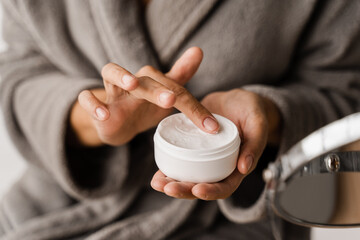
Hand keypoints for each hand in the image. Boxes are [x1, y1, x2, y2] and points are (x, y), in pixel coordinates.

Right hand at [70, 47, 218, 145]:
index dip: (192, 107)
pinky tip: (104, 115)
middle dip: (157, 89)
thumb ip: (181, 75)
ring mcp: (113, 92)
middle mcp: (133, 81)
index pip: (175, 88)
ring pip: (111, 74)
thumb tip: (198, 50)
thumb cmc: (144, 108)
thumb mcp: (165, 96)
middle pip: (145, 79)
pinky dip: (93, 105)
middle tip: (171, 99)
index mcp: (152, 81)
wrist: (117, 125)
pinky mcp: (96, 105)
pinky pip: (87, 98)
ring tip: (132, 84)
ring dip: (121, 76)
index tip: (210, 126)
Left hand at [151, 89, 281, 199]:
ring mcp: (203, 160)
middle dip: (184, 191)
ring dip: (172, 183)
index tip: (197, 189)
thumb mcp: (257, 122)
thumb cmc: (251, 110)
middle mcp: (218, 167)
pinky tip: (157, 171)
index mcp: (236, 167)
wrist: (235, 99)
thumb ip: (255, 143)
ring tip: (157, 183)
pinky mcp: (191, 149)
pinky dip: (168, 168)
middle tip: (168, 188)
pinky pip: (179, 162)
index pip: (224, 187)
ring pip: (187, 178)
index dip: (211, 192)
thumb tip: (244, 168)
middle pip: (201, 186)